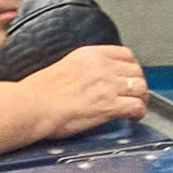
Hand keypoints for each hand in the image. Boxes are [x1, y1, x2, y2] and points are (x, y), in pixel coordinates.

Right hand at [17, 43, 146, 138]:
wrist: (32, 106)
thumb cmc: (38, 92)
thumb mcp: (63, 66)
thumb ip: (83, 68)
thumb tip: (92, 78)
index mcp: (89, 54)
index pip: (125, 54)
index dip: (131, 68)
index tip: (128, 77)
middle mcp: (101, 66)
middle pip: (136, 71)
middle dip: (137, 84)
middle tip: (133, 95)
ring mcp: (107, 85)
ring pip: (141, 88)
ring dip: (140, 99)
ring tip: (134, 107)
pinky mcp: (108, 105)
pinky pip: (137, 106)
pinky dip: (138, 113)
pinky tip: (131, 117)